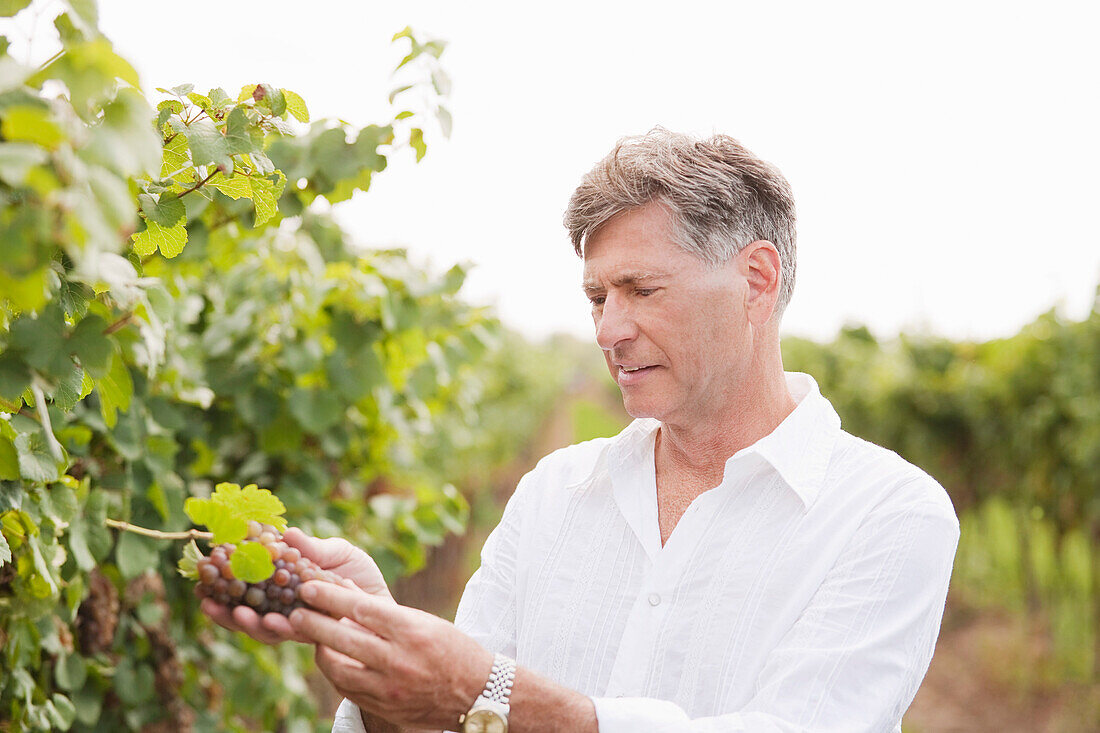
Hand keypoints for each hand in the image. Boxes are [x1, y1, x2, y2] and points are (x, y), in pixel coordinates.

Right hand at [200, 527, 393, 644]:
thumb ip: (314, 548)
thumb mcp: (340, 552)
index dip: (223, 586)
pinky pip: (295, 636)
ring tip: (239, 613)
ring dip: (249, 622)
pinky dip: (283, 629)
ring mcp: (299, 624)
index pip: (246, 588)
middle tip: (207, 602)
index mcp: (282, 588)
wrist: (386, 603)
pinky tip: (274, 622)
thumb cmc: (359, 576)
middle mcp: (285, 609)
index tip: (202, 579)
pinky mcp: (316, 637)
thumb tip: (287, 533)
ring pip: (266, 629)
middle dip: (224, 610)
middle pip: (247, 613)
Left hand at [289, 581, 493, 730]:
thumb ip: (385, 612)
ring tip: (311, 637)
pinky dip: (335, 673)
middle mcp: (399, 660)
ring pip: (339, 669)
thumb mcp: (423, 621)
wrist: (476, 693)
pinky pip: (348, 691)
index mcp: (411, 631)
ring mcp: (391, 688)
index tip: (308, 586)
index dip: (330, 596)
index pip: (361, 608)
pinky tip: (330, 660)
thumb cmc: (450, 648)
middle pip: (344, 638)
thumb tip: (347, 591)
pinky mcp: (386, 708)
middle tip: (296, 610)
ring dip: (320, 650)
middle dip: (314, 622)